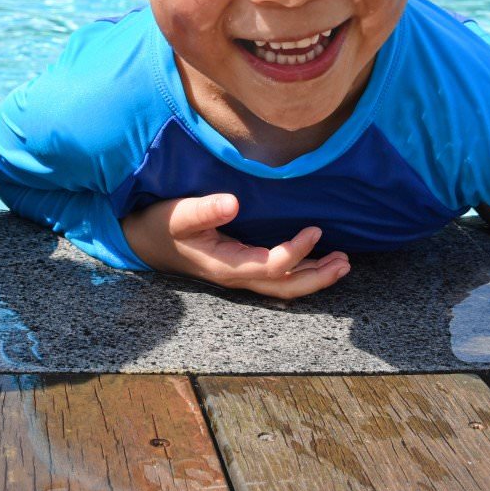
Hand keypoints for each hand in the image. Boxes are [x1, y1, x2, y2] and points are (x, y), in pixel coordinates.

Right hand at [121, 193, 350, 299]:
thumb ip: (205, 210)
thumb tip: (234, 203)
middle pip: (285, 287)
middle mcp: (237, 277)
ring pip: (284, 286)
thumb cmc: (162, 226)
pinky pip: (276, 278)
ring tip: (342, 263)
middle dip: (318, 277)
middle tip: (345, 262)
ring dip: (314, 277)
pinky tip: (315, 261)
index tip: (316, 229)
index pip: (271, 267)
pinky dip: (300, 272)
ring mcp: (240, 276)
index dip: (296, 251)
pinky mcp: (240, 268)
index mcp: (226, 266)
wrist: (144, 241)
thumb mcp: (179, 215)